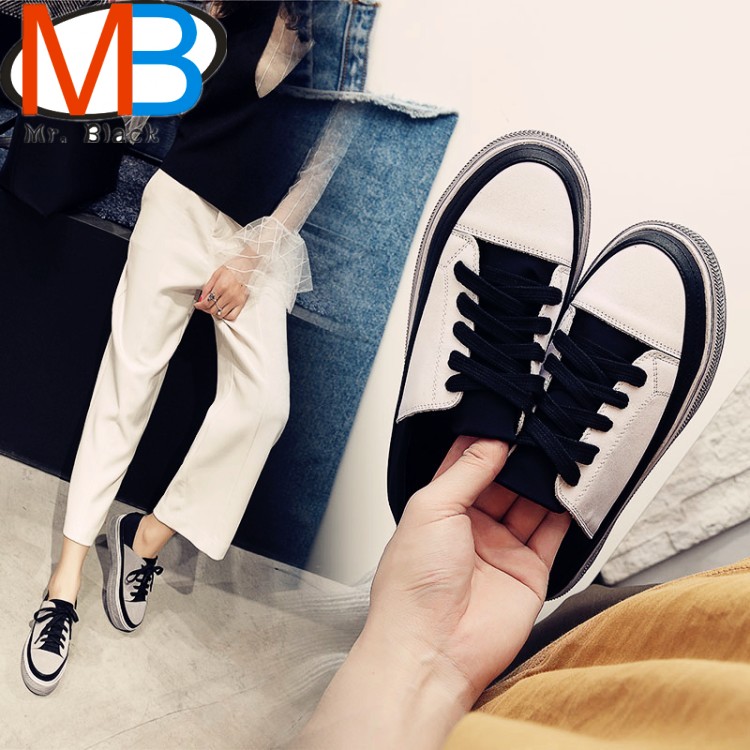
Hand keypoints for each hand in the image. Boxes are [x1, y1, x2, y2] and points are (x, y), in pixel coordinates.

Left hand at [194, 265, 248, 321]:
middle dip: (206, 309)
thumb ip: (208, 287)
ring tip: (212, 307)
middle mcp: (229, 295)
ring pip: (221, 314)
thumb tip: (202, 298)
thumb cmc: (232, 268)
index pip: (207, 302)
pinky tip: (222, 311)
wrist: (246, 266)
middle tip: (204, 306)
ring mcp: (236, 300)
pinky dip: (225, 316)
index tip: (198, 304)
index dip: (200, 305)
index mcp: (222, 286)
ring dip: (214, 312)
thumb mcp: (216, 274)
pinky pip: (232, 316)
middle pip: (213, 309)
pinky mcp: (242, 303)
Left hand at [296, 436, 569, 749]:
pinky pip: (552, 535)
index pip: (466, 465)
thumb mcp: (432, 509)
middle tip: (541, 429)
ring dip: (544, 481)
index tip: (507, 416)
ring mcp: (501, 550)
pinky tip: (572, 489)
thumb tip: (490, 441)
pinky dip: (565, 512)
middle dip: (520, 458)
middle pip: (503, 481)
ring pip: (530, 504)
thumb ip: (466, 472)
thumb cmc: (413, 584)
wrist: (433, 649)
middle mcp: (471, 528)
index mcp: (439, 510)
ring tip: (561, 451)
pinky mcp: (529, 572)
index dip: (485, 440)